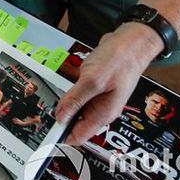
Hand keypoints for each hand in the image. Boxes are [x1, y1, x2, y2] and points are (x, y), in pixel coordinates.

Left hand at [57, 22, 163, 144]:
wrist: (132, 42)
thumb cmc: (120, 60)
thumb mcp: (93, 81)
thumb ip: (75, 100)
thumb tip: (61, 117)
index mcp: (104, 114)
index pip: (79, 136)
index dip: (61, 137)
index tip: (46, 132)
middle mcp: (102, 109)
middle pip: (76, 123)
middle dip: (61, 117)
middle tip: (47, 107)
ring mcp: (99, 98)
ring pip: (76, 107)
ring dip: (66, 102)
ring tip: (59, 92)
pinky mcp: (96, 86)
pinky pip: (79, 94)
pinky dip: (71, 90)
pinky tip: (68, 81)